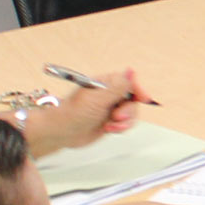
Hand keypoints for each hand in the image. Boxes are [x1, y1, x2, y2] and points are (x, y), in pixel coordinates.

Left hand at [27, 68, 149, 153]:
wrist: (61, 133)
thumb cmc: (71, 113)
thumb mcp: (96, 98)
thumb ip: (117, 87)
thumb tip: (131, 70)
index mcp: (105, 83)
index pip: (129, 82)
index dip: (138, 90)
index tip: (144, 98)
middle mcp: (109, 94)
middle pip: (133, 99)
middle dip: (128, 110)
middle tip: (116, 116)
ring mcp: (110, 108)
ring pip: (132, 112)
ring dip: (125, 121)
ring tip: (111, 125)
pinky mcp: (110, 121)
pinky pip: (126, 123)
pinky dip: (121, 128)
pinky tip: (109, 129)